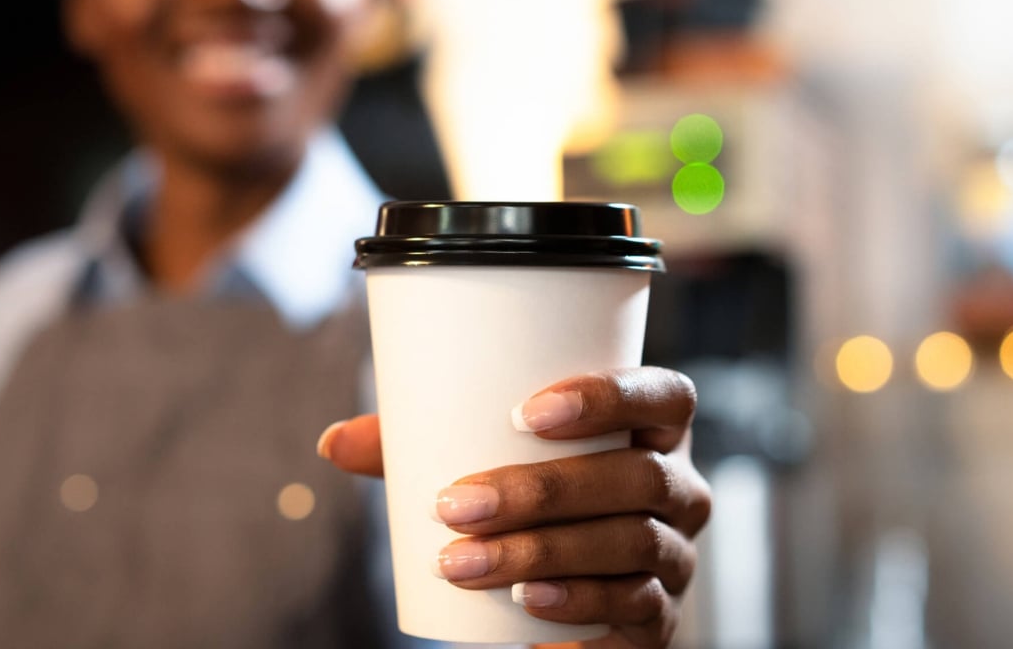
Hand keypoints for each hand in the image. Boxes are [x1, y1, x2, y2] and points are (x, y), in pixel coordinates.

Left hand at [318, 367, 711, 648]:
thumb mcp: (476, 465)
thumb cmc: (523, 505)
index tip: (524, 412)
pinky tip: (527, 606)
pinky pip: (636, 609)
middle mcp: (679, 489)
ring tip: (462, 561)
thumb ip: (416, 446)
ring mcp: (676, 556)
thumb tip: (334, 441)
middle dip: (543, 490)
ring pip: (632, 545)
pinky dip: (578, 605)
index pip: (666, 395)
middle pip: (639, 477)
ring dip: (541, 551)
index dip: (609, 396)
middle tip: (456, 504)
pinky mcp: (662, 619)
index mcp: (651, 430)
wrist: (554, 598)